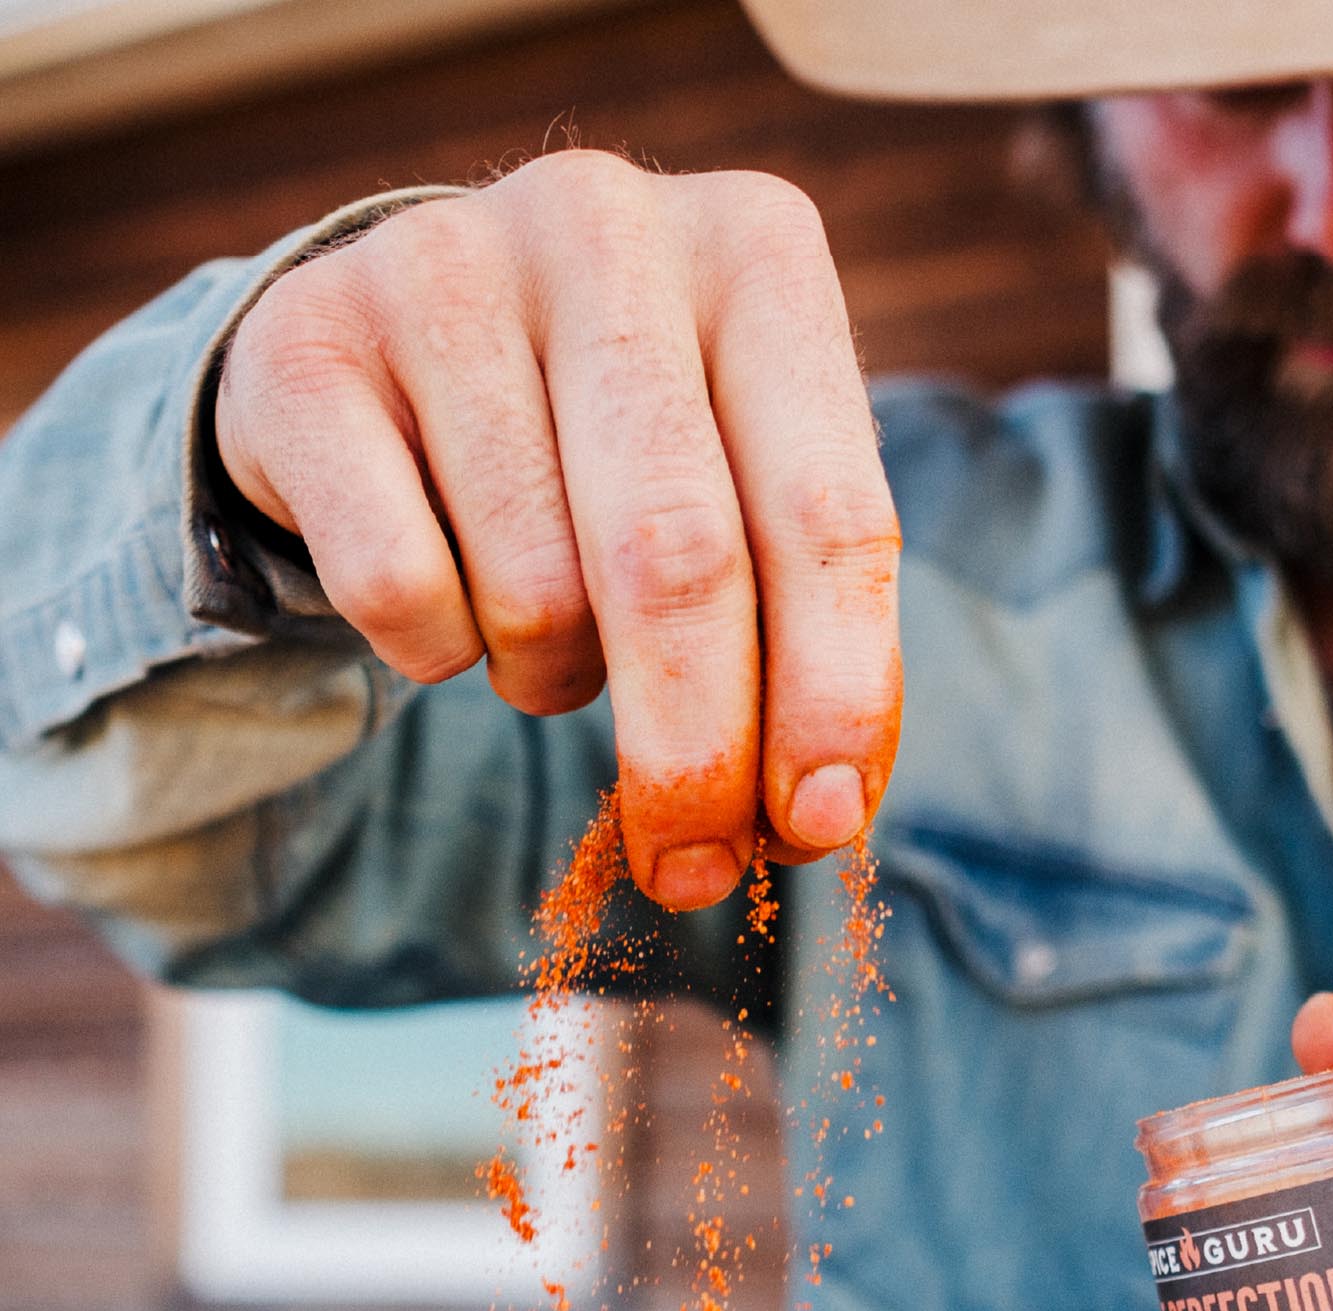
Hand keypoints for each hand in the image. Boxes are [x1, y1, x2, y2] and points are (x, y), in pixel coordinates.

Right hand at [214, 154, 901, 908]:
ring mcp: (441, 265)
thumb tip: (822, 815)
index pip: (832, 515)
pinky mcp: (302, 340)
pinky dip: (438, 651)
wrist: (411, 346)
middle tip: (695, 868)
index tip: (820, 825)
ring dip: (553, 678)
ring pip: (533, 588)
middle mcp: (606, 225)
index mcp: (760, 257)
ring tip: (550, 631)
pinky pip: (398, 590)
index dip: (835, 693)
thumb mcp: (749, 505)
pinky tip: (447, 591)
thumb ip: (808, 640)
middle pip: (677, 560)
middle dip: (695, 750)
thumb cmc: (625, 452)